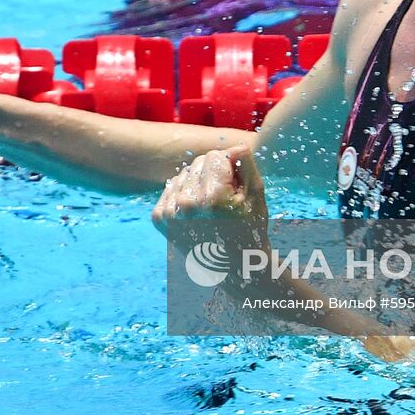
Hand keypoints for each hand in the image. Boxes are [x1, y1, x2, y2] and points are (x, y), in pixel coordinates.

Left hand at [151, 145, 268, 257]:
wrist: (231, 268)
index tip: (236, 191)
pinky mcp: (159, 218)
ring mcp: (169, 212)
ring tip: (210, 210)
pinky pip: (173, 187)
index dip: (230, 169)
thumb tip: (232, 146)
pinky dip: (185, 195)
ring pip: (185, 174)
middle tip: (223, 203)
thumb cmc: (248, 229)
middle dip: (214, 175)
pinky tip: (196, 213)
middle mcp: (186, 205)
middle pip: (199, 162)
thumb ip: (245, 163)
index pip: (216, 155)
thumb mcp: (256, 195)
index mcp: (211, 199)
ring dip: (198, 184)